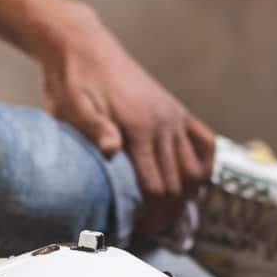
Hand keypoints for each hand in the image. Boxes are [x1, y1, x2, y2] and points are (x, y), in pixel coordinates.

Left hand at [36, 3, 217, 210]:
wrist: (82, 46)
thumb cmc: (72, 80)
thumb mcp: (72, 106)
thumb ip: (94, 128)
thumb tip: (112, 150)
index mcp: (140, 126)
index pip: (156, 186)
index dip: (148, 214)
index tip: (136, 229)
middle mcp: (164, 122)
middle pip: (178, 183)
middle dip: (166, 212)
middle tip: (150, 230)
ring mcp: (174, 116)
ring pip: (195, 169)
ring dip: (186, 196)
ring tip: (167, 213)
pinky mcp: (176, 110)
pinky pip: (204, 142)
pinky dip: (204, 165)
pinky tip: (193, 182)